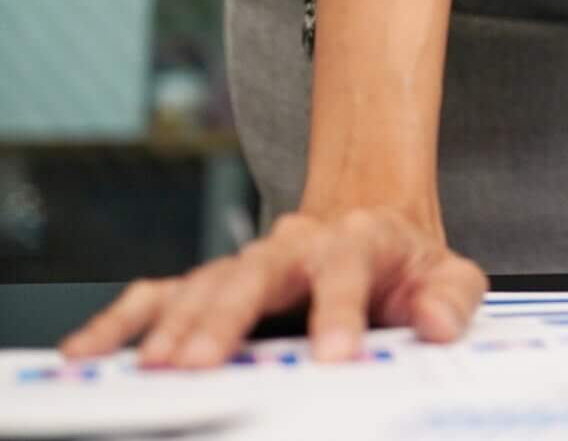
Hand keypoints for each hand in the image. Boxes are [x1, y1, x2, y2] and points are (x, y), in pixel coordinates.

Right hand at [57, 203, 486, 367]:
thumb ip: (451, 299)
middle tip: (202, 365)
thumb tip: (435, 323)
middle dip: (227, 320)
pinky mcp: (214, 282)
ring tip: (154, 367)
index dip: (341, 313)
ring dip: (176, 325)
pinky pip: (160, 296)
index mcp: (358, 240)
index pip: (348, 270)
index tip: (335, 357)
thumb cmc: (405, 262)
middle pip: (256, 274)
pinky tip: (90, 352)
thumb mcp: (449, 274)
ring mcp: (249, 262)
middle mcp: (295, 245)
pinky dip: (122, 321)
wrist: (372, 225)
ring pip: (204, 285)